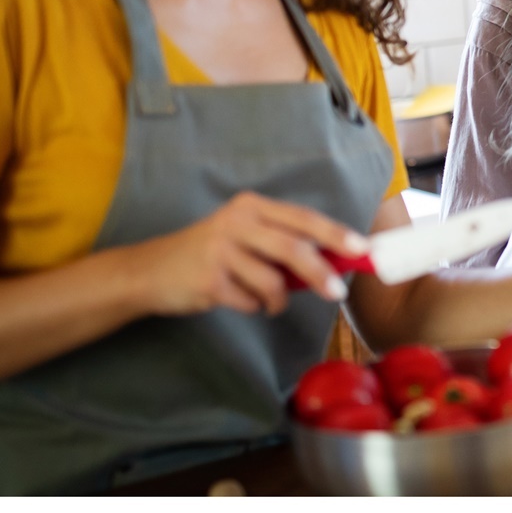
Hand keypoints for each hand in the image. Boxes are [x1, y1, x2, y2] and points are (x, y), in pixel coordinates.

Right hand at [127, 191, 366, 316]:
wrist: (150, 271)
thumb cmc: (211, 254)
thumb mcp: (245, 236)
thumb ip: (283, 243)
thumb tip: (336, 260)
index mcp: (252, 206)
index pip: (302, 218)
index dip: (335, 233)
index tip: (362, 249)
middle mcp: (236, 222)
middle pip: (292, 248)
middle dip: (321, 272)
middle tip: (337, 293)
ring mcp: (220, 250)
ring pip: (272, 281)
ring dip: (278, 299)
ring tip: (269, 301)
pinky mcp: (208, 279)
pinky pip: (250, 301)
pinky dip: (253, 306)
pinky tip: (237, 298)